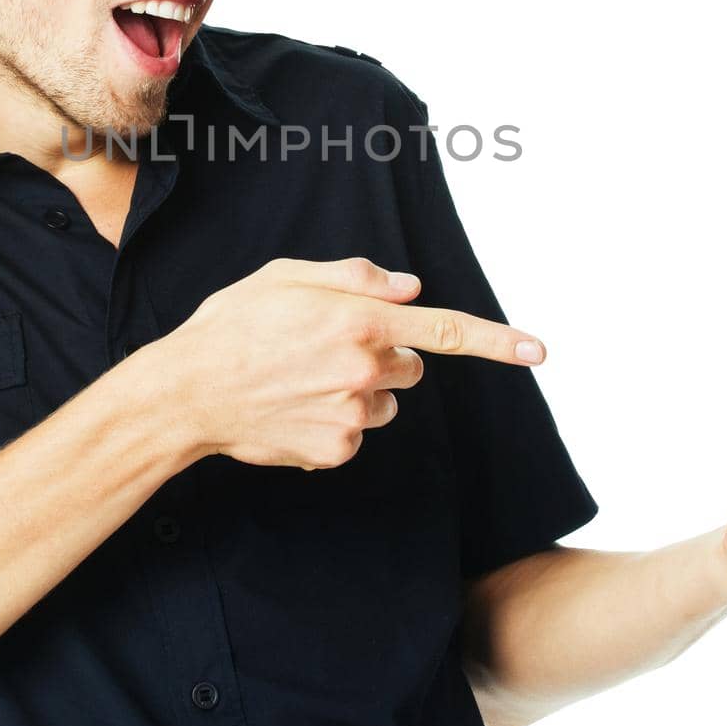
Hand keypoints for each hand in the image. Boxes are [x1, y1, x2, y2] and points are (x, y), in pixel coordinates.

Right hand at [158, 256, 546, 469]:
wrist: (188, 392)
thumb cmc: (234, 324)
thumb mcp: (288, 276)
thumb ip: (356, 277)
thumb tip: (411, 288)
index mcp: (359, 318)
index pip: (445, 331)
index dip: (496, 341)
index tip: (539, 352)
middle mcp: (364, 368)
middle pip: (412, 366)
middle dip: (385, 356)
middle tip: (327, 347)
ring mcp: (352, 414)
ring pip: (386, 402)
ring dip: (360, 391)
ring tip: (301, 379)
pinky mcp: (336, 450)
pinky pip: (356, 433)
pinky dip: (334, 422)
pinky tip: (293, 409)